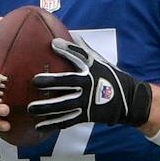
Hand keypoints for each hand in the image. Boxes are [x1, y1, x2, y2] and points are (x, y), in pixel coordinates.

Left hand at [29, 36, 153, 130]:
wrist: (128, 101)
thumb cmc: (110, 78)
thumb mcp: (100, 63)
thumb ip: (84, 51)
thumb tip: (71, 35)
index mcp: (91, 70)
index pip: (79, 57)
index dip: (67, 50)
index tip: (53, 44)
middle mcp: (88, 85)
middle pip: (67, 83)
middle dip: (50, 82)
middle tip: (34, 81)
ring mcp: (87, 102)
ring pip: (64, 105)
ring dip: (46, 108)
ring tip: (31, 108)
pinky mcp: (86, 116)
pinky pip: (67, 121)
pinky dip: (52, 124)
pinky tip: (39, 126)